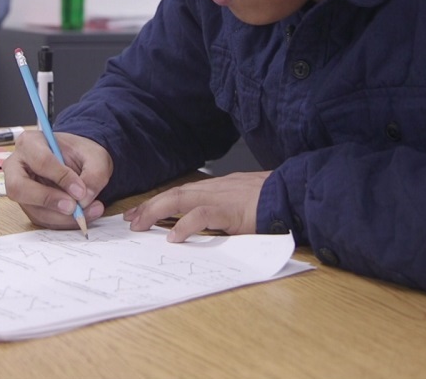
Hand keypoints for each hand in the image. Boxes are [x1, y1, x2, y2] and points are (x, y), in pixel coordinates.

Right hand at [4, 131, 110, 228]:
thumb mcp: (95, 156)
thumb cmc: (80, 153)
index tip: (81, 190)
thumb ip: (94, 175)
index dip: (61, 178)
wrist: (77, 161)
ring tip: (89, 211)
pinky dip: (64, 222)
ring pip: (33, 209)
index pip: (40, 161)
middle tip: (73, 207)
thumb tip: (84, 199)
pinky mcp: (28, 206)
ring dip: (62, 217)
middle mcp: (17, 167)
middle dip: (48, 201)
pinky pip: (42, 220)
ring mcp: (20, 189)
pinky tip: (83, 215)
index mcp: (30, 143)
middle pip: (18, 188)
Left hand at [123, 171, 269, 241]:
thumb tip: (206, 227)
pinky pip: (204, 215)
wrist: (295, 192)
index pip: (181, 193)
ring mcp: (222, 198)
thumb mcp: (242, 205)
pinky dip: (186, 225)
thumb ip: (224, 213)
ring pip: (181, 199)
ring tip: (140, 226)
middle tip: (131, 221)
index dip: (158, 202)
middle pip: (175, 194)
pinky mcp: (232, 211)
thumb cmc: (273, 200)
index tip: (138, 213)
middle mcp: (215, 189)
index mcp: (217, 188)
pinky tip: (174, 236)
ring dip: (157, 211)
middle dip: (150, 207)